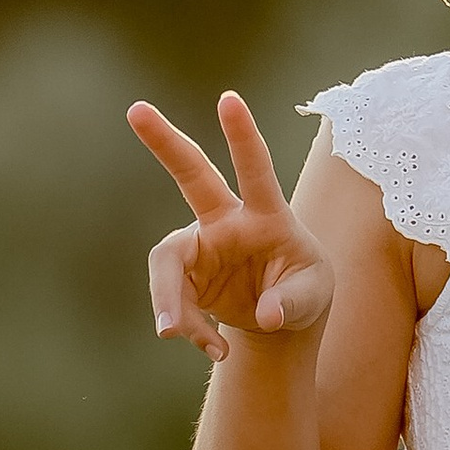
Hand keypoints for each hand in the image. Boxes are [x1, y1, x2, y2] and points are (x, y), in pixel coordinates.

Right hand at [130, 93, 332, 361]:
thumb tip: (265, 317)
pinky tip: (216, 351)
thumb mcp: (313, 298)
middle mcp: (227, 220)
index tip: (229, 99)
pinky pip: (172, 302)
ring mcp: (200, 244)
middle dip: (164, 140)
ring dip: (172, 303)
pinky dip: (189, 330)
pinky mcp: (182, 273)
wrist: (280, 317)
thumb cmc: (304, 291)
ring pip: (167, 263)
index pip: (256, 169)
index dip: (243, 136)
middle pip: (192, 174)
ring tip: (180, 336)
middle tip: (136, 108)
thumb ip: (292, 304)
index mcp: (267, 215)